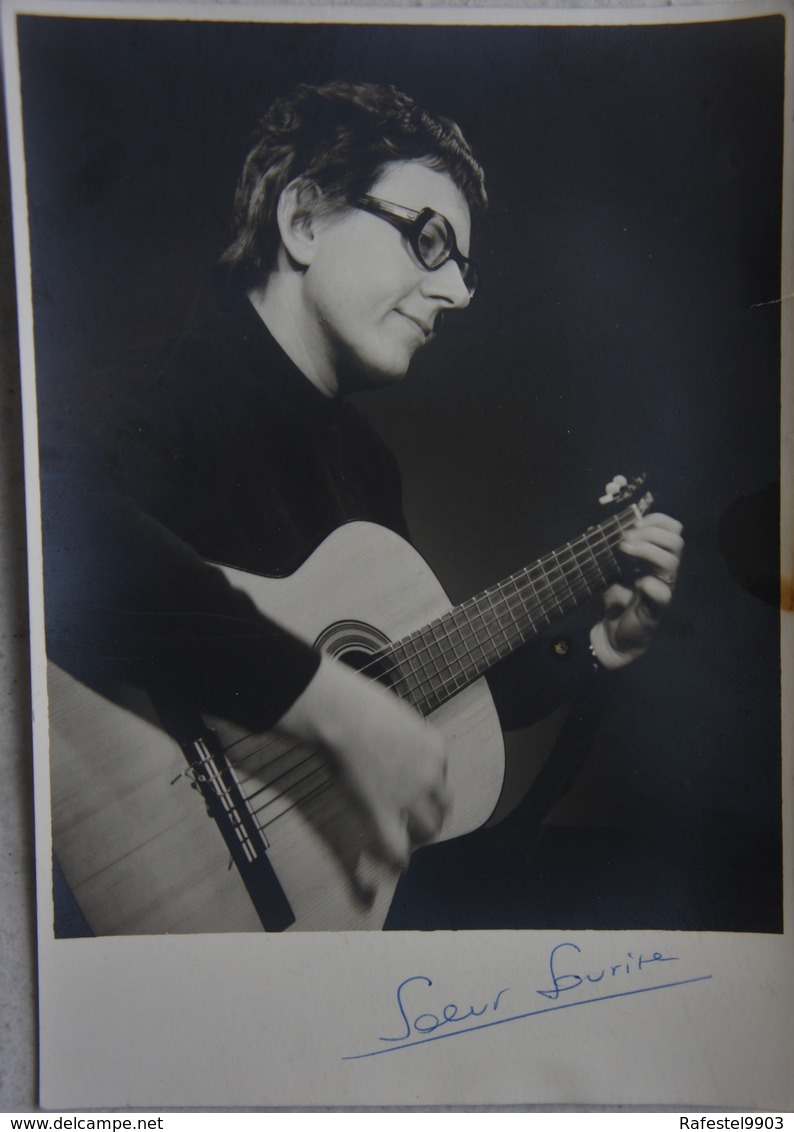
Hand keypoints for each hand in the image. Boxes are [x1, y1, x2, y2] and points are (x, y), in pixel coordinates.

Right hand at [277, 655, 448, 868]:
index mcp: (435, 749)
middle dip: (430, 816)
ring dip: (417, 836)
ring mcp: (409, 798)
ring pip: (427, 829)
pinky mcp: (383, 814)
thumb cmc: (360, 705)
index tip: (417, 795)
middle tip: (414, 822)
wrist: (341, 715)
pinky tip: (395, 865)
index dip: (428, 790)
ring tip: (404, 841)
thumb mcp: (397, 717)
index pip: (442, 779)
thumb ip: (404, 739)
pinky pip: (397, 848)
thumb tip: (394, 747)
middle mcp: (430, 775)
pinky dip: (398, 859)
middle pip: (442, 808)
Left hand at [590, 512, 683, 668]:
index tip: (634, 522)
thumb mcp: (611, 570)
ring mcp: (664, 590)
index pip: (673, 530)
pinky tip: (635, 584)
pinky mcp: (656, 610)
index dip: (657, 520)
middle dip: (650, 533)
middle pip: (676, 542)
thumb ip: (610, 552)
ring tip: (624, 549)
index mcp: (658, 559)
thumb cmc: (615, 601)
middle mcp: (665, 573)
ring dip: (647, 550)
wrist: (613, 636)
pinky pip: (662, 593)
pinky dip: (648, 584)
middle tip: (624, 539)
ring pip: (671, 562)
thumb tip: (595, 529)